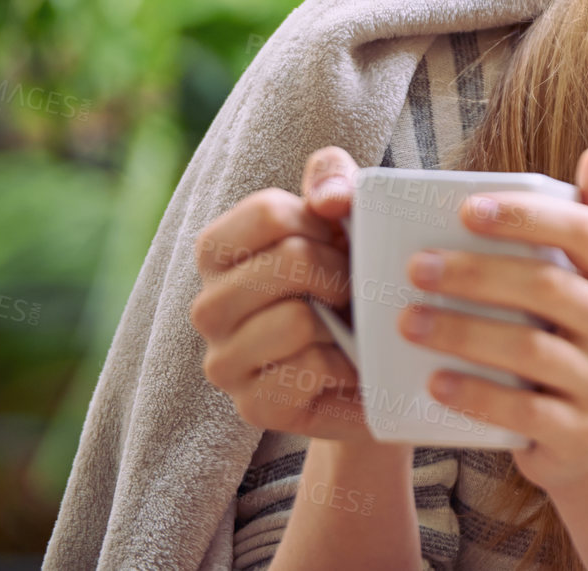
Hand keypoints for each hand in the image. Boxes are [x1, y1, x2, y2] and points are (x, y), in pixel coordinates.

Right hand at [190, 147, 375, 440]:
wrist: (379, 362)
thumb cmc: (353, 276)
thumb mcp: (347, 214)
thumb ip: (333, 178)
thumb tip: (331, 199)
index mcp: (219, 251)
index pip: (268, 212)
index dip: (322, 222)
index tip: (339, 241)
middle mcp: (208, 307)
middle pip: (289, 262)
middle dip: (342, 271)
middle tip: (355, 288)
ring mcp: (225, 362)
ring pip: (296, 319)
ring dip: (343, 321)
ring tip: (350, 327)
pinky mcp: (254, 408)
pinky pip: (307, 372)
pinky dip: (345, 366)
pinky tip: (350, 366)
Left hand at [397, 145, 587, 498]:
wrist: (587, 436)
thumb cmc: (570, 335)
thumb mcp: (586, 278)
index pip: (586, 229)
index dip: (525, 216)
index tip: (464, 209)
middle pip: (549, 287)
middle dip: (476, 274)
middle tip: (415, 267)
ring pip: (531, 352)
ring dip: (462, 333)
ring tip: (407, 322)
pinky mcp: (578, 434)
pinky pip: (523, 413)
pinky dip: (475, 395)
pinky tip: (433, 380)